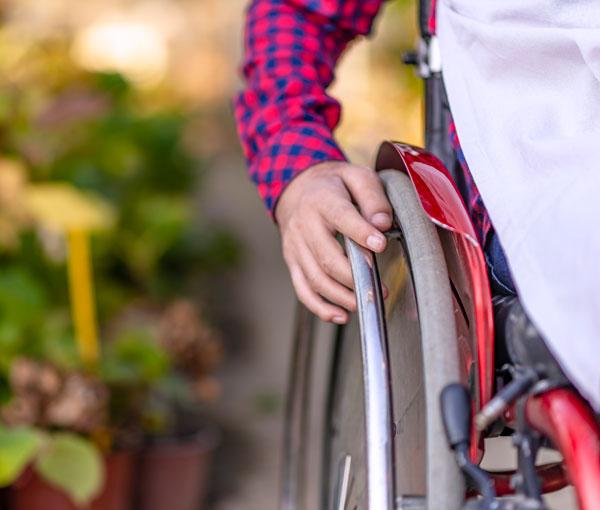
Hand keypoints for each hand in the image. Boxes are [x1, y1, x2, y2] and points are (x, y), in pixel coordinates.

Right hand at [275, 161, 391, 323]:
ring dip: (341, 296)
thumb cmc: (335, 186)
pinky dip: (320, 307)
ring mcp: (296, 247)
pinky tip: (340, 315)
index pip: (341, 217)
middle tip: (379, 288)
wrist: (298, 189)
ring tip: (365, 302)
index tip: (380, 245)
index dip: (360, 233)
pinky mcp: (293, 262)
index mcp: (322, 201)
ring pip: (315, 279)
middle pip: (327, 257)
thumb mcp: (357, 177)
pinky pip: (303, 289)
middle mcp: (304, 225)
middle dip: (354, 276)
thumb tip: (382, 224)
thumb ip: (373, 197)